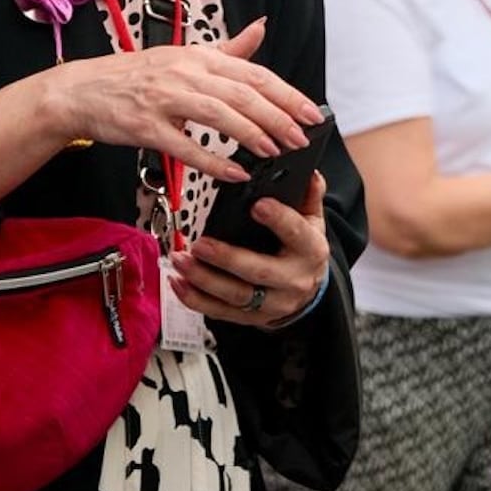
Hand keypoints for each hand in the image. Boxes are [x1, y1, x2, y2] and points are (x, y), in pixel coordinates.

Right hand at [49, 19, 321, 174]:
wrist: (81, 90)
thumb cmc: (136, 75)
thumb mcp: (184, 55)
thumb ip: (228, 49)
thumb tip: (262, 29)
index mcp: (198, 57)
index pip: (253, 73)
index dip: (286, 93)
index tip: (311, 113)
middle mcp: (184, 73)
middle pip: (241, 92)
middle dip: (277, 116)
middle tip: (302, 137)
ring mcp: (164, 99)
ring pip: (217, 114)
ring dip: (251, 134)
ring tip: (276, 151)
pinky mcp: (145, 127)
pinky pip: (184, 146)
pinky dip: (212, 161)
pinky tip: (234, 174)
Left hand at [167, 170, 331, 330]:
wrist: (306, 292)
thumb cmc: (303, 250)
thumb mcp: (312, 221)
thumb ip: (308, 195)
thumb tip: (308, 172)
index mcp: (310, 250)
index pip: (296, 233)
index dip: (278, 219)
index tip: (257, 205)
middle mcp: (292, 280)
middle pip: (259, 272)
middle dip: (227, 259)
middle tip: (200, 244)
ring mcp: (272, 303)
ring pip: (235, 295)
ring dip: (203, 279)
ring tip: (180, 260)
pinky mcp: (251, 317)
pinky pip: (220, 311)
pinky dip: (195, 299)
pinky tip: (178, 282)